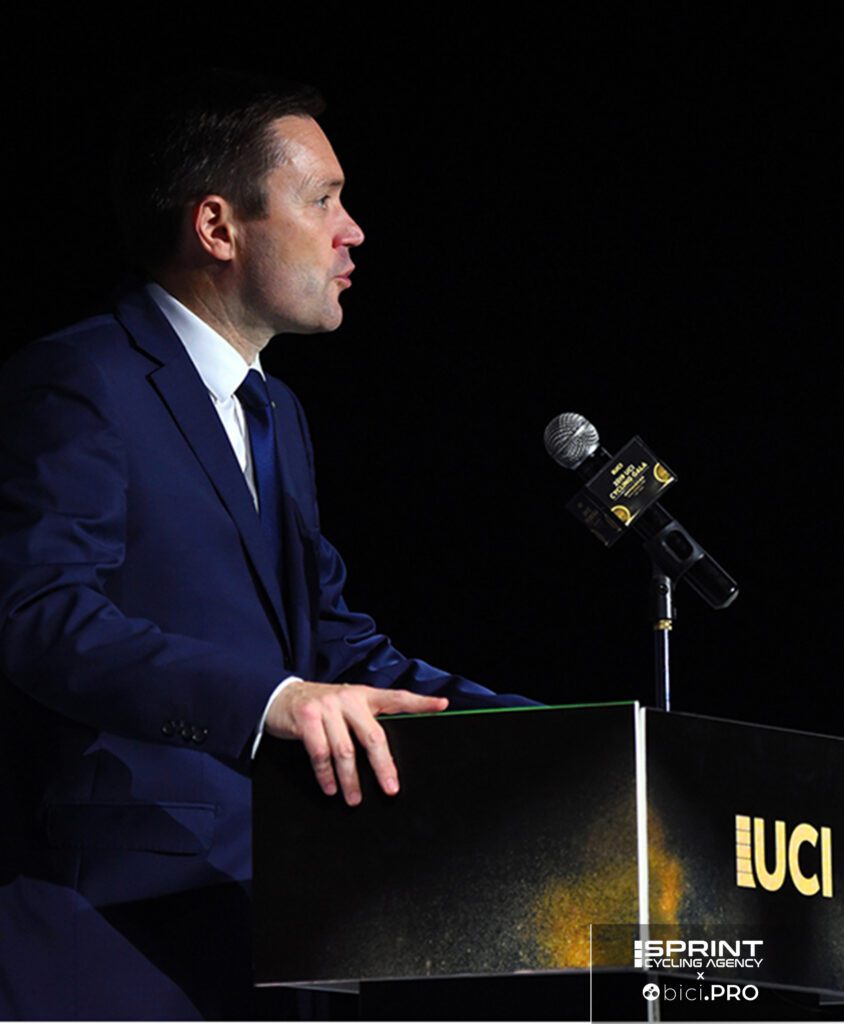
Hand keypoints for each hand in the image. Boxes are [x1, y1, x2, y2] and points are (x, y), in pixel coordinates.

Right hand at [264, 681, 447, 805]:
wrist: (279, 696)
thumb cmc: (320, 706)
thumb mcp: (346, 705)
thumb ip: (365, 720)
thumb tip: (385, 754)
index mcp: (364, 694)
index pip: (397, 697)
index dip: (420, 701)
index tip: (442, 705)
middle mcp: (348, 698)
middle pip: (373, 736)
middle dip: (383, 766)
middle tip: (391, 789)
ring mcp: (327, 707)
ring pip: (345, 751)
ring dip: (350, 780)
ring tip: (354, 799)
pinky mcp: (306, 719)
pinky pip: (320, 754)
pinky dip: (325, 775)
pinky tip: (330, 788)